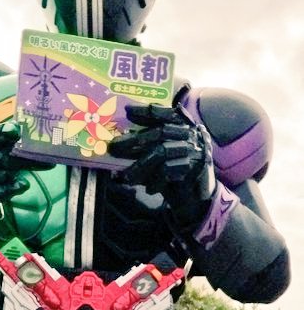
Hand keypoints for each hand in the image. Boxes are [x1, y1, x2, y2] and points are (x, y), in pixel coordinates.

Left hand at [108, 103, 215, 228]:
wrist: (196, 198)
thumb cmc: (173, 174)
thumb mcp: (158, 158)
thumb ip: (144, 149)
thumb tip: (117, 146)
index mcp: (182, 126)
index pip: (164, 113)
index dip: (145, 111)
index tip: (127, 111)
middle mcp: (190, 133)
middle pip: (159, 132)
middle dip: (133, 139)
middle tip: (113, 148)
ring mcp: (195, 149)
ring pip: (162, 151)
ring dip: (141, 165)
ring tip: (127, 177)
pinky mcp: (196, 166)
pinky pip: (169, 170)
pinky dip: (155, 180)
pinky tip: (149, 189)